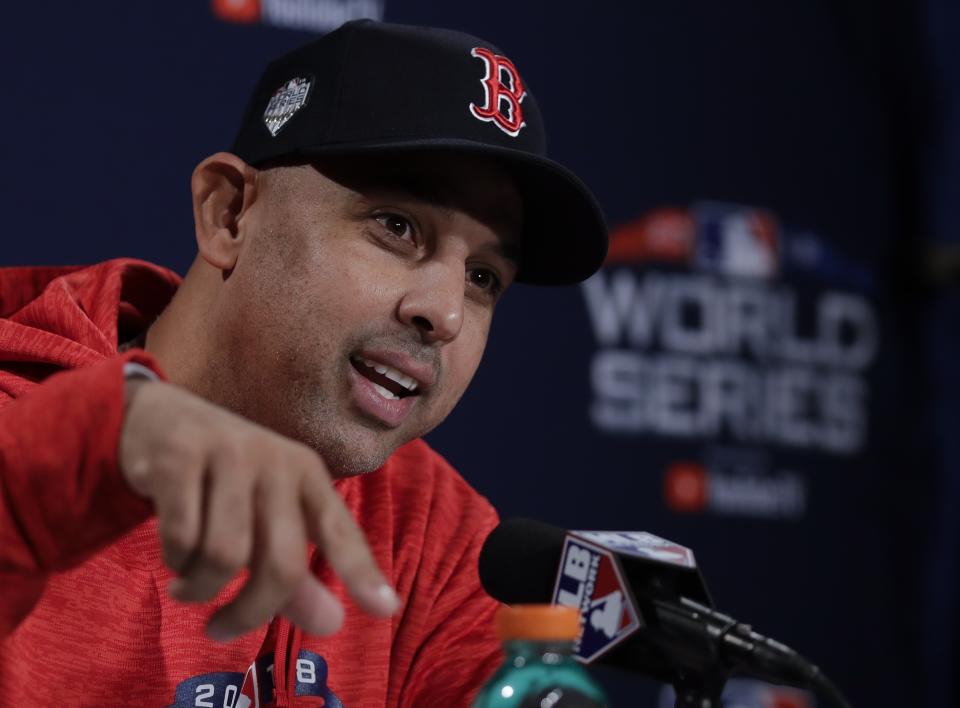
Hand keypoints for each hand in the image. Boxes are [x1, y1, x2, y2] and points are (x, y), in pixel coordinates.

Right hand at [119, 379, 398, 641]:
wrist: (154, 418)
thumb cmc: (223, 479)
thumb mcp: (264, 518)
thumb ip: (296, 574)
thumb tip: (332, 624)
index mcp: (308, 474)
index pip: (340, 530)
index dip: (362, 571)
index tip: (388, 610)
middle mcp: (277, 461)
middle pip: (281, 564)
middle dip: (249, 612)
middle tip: (221, 630)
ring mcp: (229, 454)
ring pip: (225, 557)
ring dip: (199, 588)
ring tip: (187, 585)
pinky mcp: (179, 457)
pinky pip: (181, 538)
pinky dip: (174, 561)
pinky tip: (171, 557)